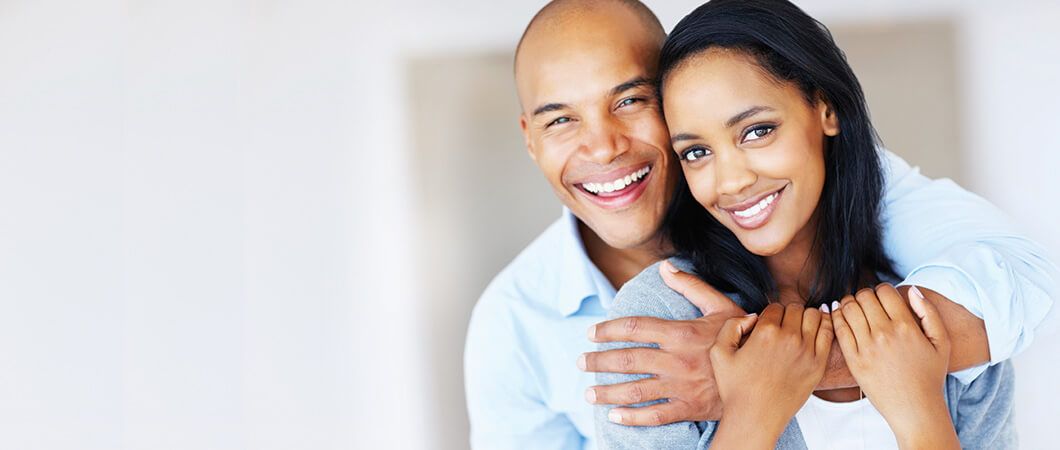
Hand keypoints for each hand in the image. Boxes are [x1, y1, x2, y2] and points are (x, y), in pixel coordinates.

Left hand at [580, 261, 743, 424]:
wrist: (768, 374)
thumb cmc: (744, 338)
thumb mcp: (721, 306)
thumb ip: (691, 286)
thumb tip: (666, 267)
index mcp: (681, 333)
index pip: (635, 328)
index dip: (609, 330)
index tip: (592, 333)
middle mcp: (677, 360)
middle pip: (628, 360)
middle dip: (599, 361)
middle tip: (581, 362)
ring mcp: (682, 386)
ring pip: (636, 389)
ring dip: (608, 391)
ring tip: (589, 393)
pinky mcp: (690, 408)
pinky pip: (655, 415)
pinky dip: (632, 417)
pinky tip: (614, 416)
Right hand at [710, 303, 832, 446]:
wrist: (755, 417)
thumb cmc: (736, 388)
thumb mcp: (719, 352)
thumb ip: (731, 325)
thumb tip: (753, 316)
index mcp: (765, 332)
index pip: (775, 306)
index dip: (770, 314)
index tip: (767, 326)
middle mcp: (788, 338)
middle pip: (796, 308)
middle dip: (788, 314)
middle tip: (782, 329)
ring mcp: (807, 351)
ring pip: (815, 315)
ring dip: (806, 318)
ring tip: (798, 330)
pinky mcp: (818, 364)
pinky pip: (828, 333)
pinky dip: (824, 326)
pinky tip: (815, 331)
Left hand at [831, 284, 958, 448]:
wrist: (915, 409)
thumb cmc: (930, 376)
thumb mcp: (941, 342)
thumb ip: (929, 312)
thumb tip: (912, 289)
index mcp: (906, 327)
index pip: (884, 290)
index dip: (882, 289)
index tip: (883, 298)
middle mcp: (884, 334)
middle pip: (863, 296)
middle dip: (865, 295)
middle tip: (867, 304)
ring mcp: (867, 347)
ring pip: (847, 308)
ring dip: (849, 304)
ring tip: (855, 310)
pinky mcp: (853, 360)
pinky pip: (839, 328)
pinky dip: (837, 318)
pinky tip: (843, 318)